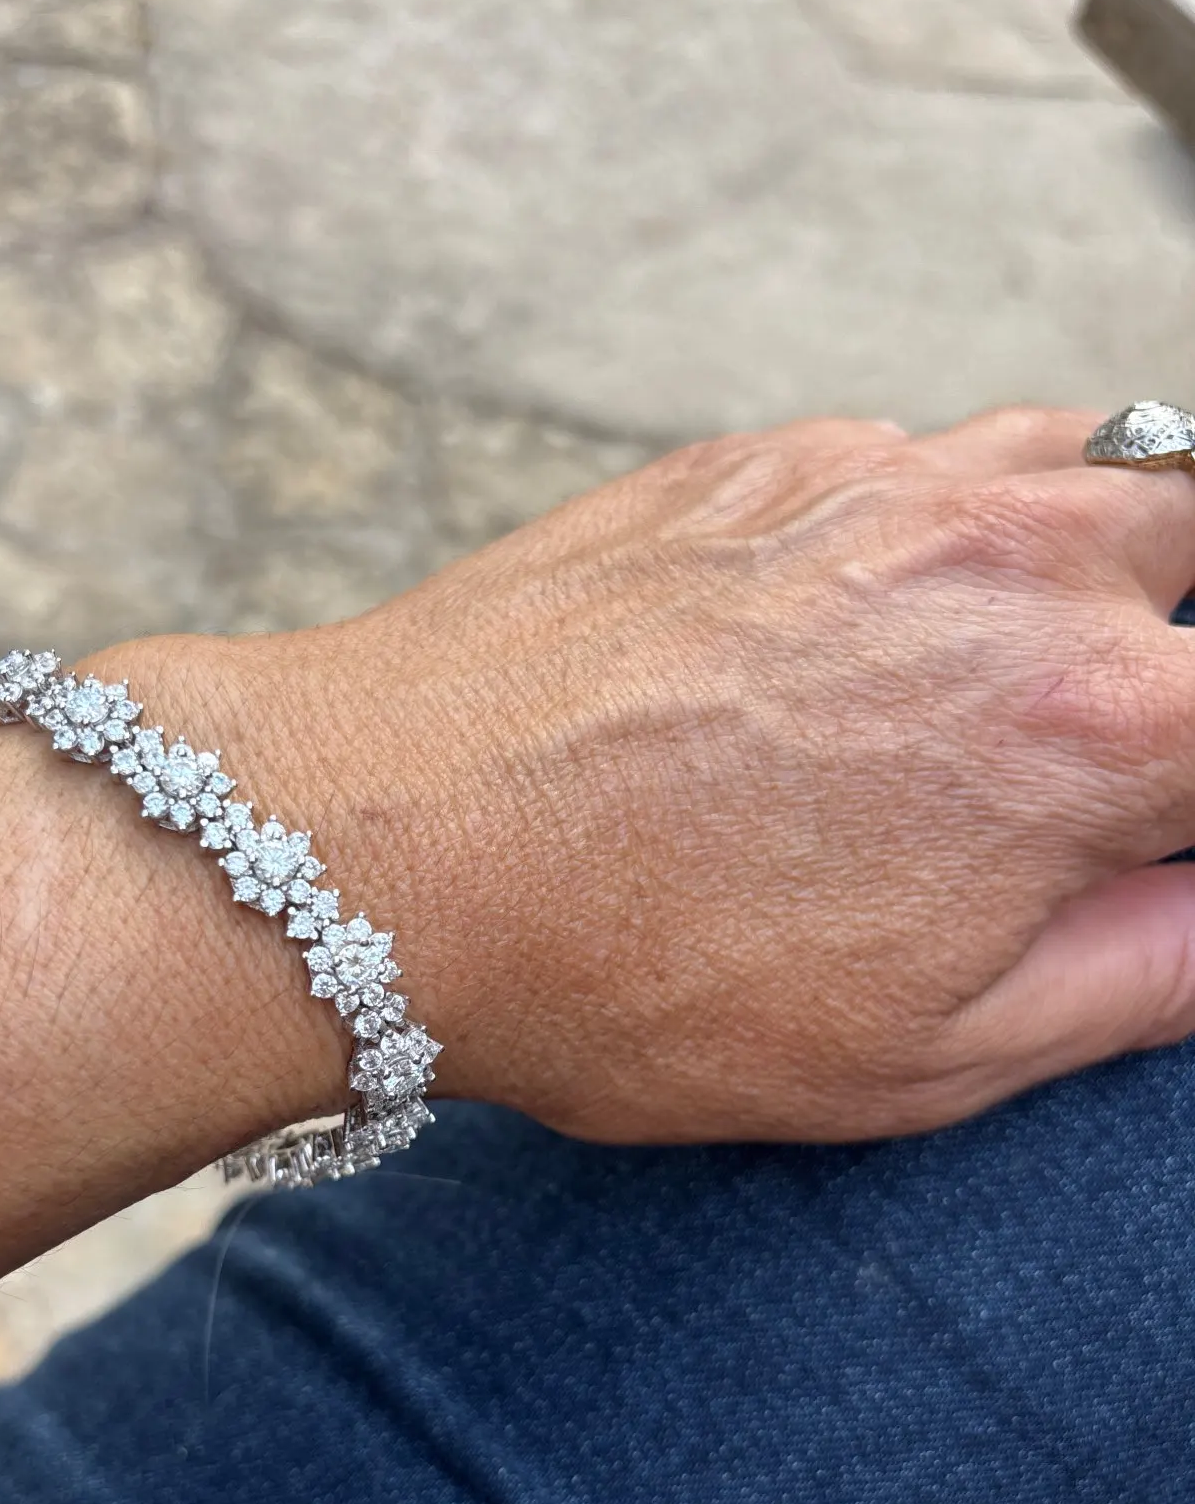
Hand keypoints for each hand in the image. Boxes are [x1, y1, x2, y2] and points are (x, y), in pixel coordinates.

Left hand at [122, 406, 1194, 1143]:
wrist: (389, 842)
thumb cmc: (634, 971)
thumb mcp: (924, 1053)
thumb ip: (1144, 971)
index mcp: (1092, 727)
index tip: (1156, 821)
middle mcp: (1013, 564)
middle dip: (1180, 649)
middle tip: (1110, 741)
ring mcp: (885, 486)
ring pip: (1098, 462)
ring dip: (1102, 554)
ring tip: (1028, 662)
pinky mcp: (768, 457)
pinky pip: (932, 450)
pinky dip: (959, 517)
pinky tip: (885, 610)